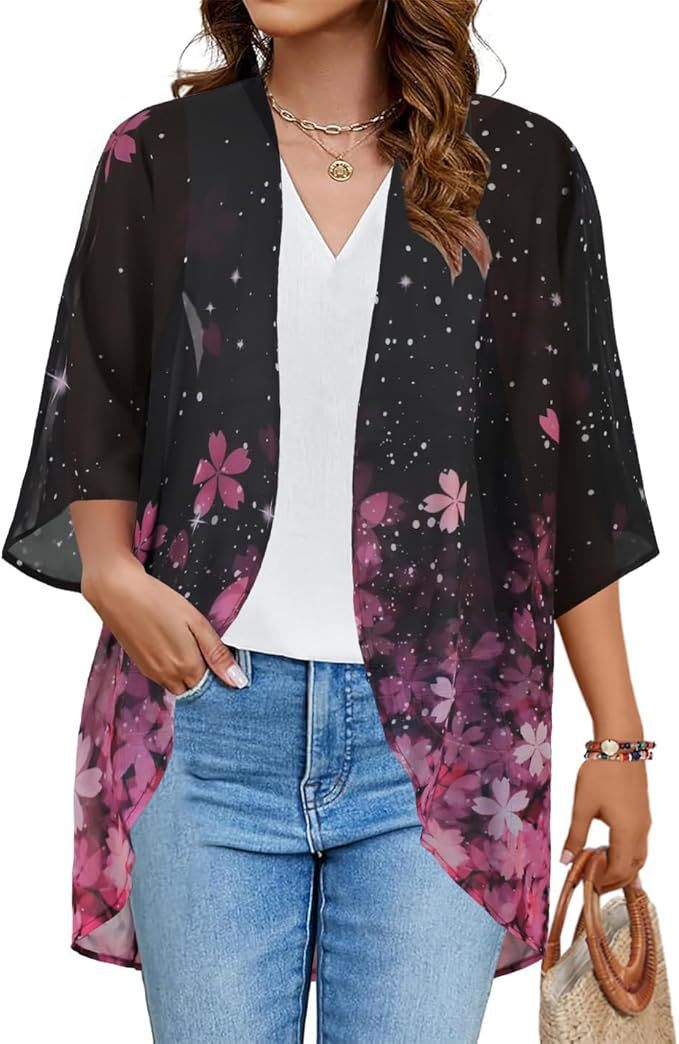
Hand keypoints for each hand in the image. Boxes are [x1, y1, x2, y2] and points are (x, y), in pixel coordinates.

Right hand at [81, 553, 247, 692]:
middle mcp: (169, 677)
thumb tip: (238, 681)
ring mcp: (153, 674)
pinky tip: (171, 645)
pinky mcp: (141, 666)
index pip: (213, 686)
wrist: (118, 593)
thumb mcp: (196, 623)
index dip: (220, 674)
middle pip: (195, 688)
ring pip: (179, 685)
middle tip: (204, 649)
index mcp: (188, 667)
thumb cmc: (158, 602)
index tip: (221, 659)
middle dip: (204, 676)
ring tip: (187, 644)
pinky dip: (172, 669)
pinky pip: (164, 678)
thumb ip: (217, 654)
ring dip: (187, 674)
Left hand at [561, 758, 651, 891]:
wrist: (620, 746)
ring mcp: (644, 823)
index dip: (603, 881)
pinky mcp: (643, 815)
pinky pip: (639, 845)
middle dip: (613, 880)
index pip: (619, 870)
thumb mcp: (582, 806)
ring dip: (621, 868)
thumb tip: (565, 861)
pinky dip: (627, 856)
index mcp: (627, 832)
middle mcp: (641, 831)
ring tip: (598, 870)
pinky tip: (609, 852)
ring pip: (639, 858)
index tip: (585, 884)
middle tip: (591, 883)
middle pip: (633, 868)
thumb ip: (575, 835)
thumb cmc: (600, 774)